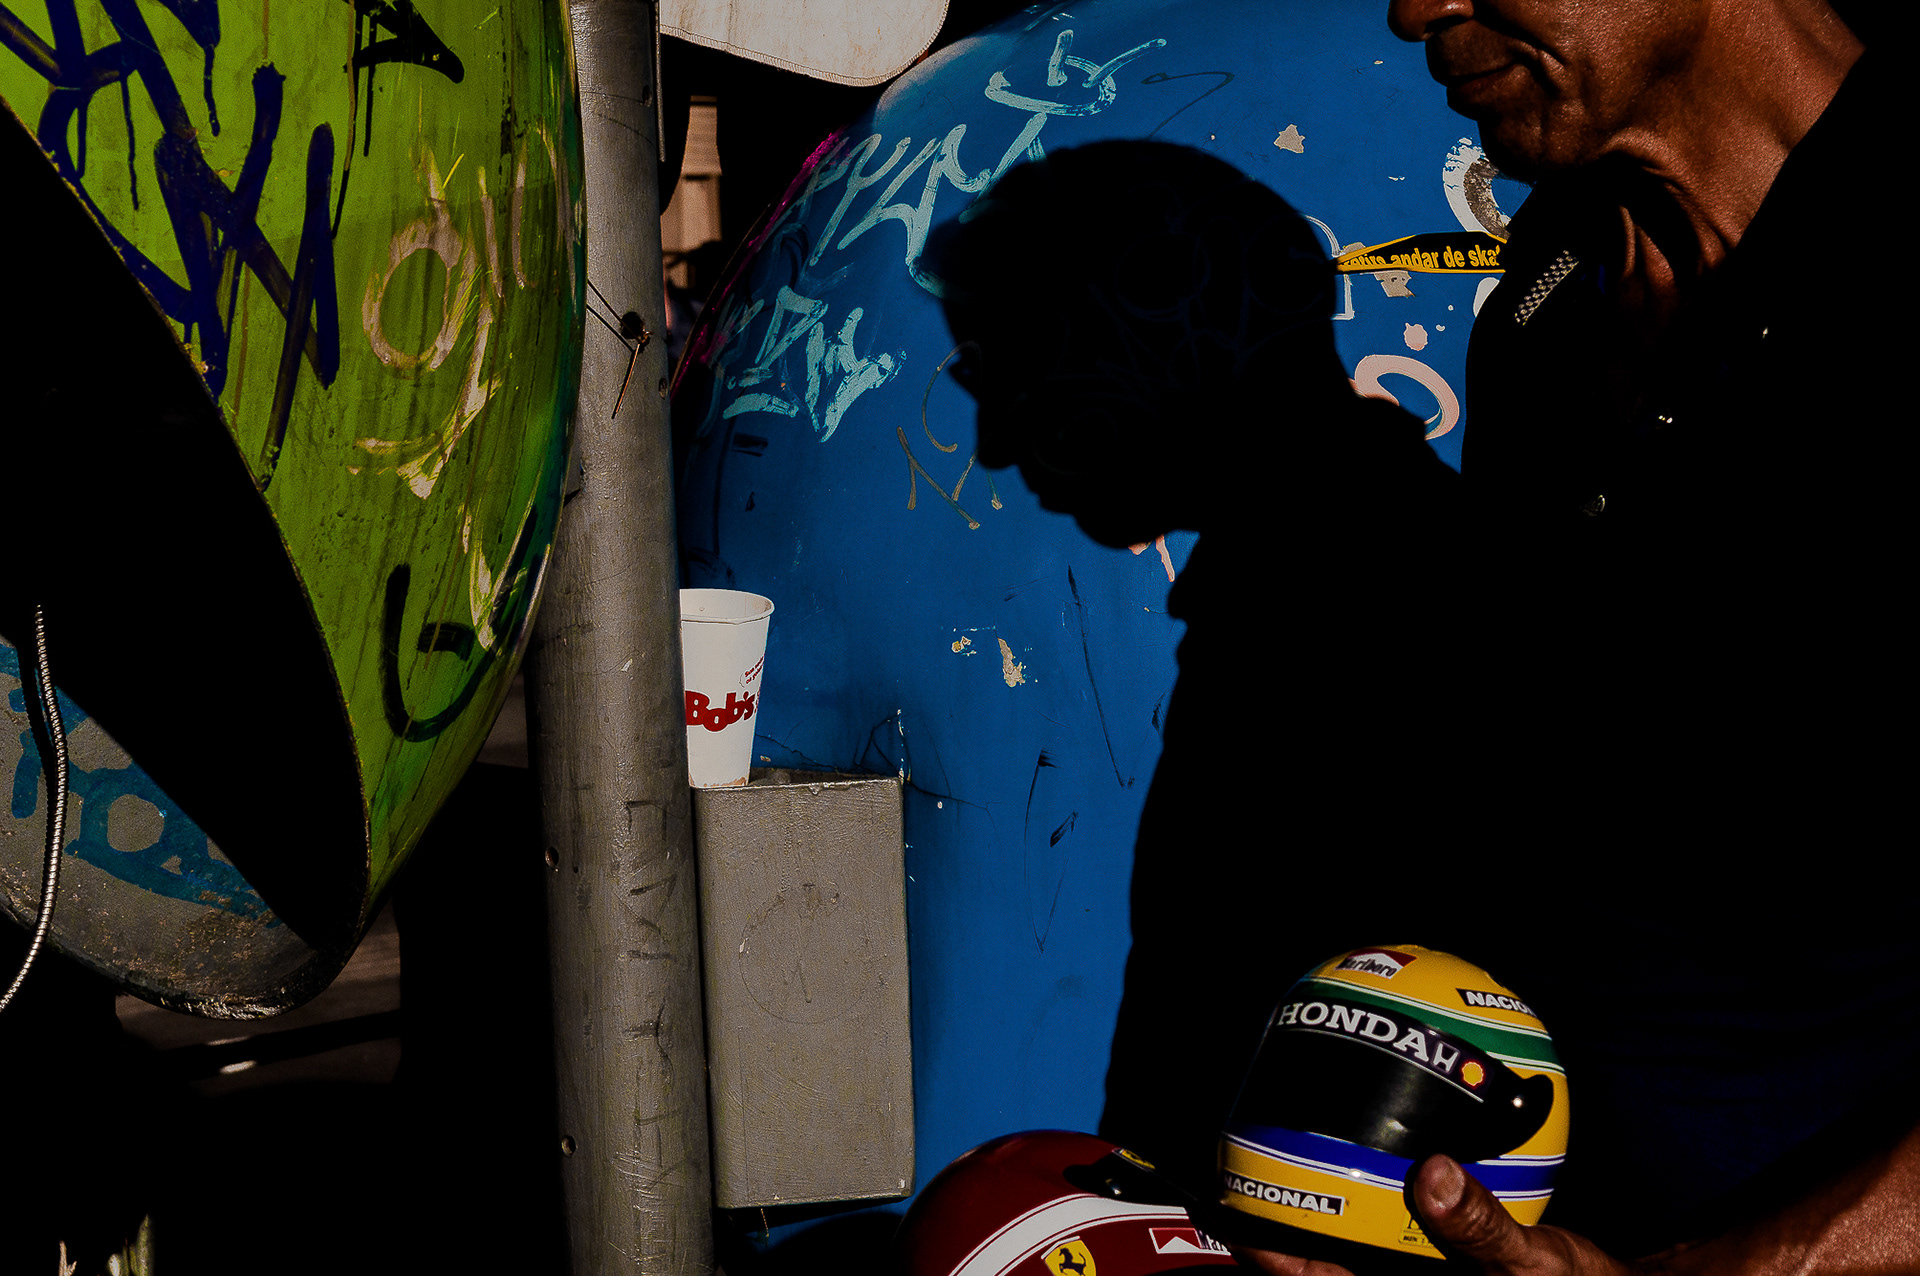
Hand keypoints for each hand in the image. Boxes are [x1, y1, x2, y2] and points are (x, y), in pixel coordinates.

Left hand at [1230, 1155, 1633, 1275]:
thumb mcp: (1535, 1268)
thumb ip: (1482, 1230)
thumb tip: (1433, 1178)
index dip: (1273, 1259)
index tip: (1237, 1218)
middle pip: (1327, 1256)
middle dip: (1287, 1219)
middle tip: (1247, 1162)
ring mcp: (1419, 1268)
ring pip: (1356, 1236)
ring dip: (1328, 1197)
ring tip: (1291, 1140)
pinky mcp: (1442, 1250)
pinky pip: (1400, 1215)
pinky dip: (1381, 1181)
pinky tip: (1378, 1139)